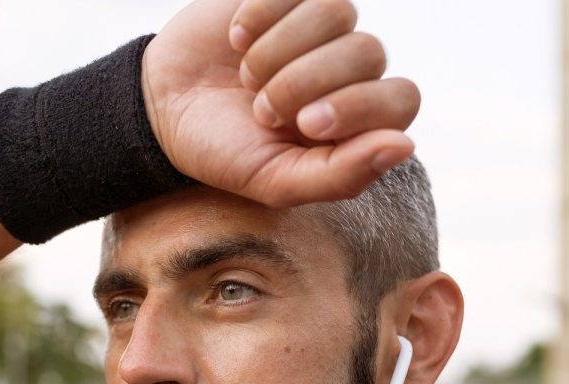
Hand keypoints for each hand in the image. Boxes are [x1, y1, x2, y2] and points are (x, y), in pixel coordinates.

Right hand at [141, 0, 420, 206]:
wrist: (163, 111)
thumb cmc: (224, 152)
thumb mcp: (275, 182)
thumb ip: (342, 176)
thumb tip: (404, 145)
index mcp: (358, 121)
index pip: (401, 98)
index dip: (356, 106)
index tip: (303, 125)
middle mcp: (349, 69)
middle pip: (369, 53)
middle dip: (304, 83)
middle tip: (262, 110)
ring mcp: (321, 27)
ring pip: (339, 12)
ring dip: (279, 52)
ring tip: (247, 76)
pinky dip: (259, 17)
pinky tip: (237, 40)